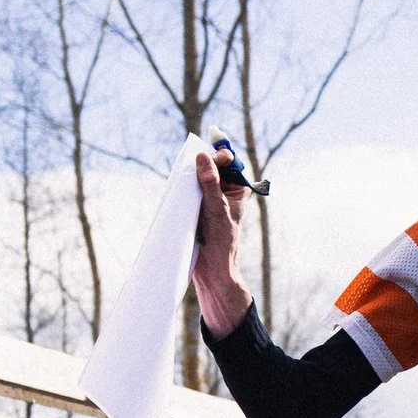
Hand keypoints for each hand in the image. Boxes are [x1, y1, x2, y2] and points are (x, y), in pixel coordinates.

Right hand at [191, 142, 252, 337]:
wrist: (212, 270)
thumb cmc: (221, 241)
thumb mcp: (216, 208)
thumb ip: (210, 182)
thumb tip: (203, 157)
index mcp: (239, 189)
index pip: (230, 161)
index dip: (219, 152)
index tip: (207, 148)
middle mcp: (226, 190)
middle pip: (213, 164)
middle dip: (202, 161)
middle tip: (192, 159)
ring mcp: (211, 197)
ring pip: (200, 176)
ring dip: (191, 174)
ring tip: (183, 173)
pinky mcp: (197, 206)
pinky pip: (190, 189)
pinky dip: (183, 186)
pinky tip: (178, 185)